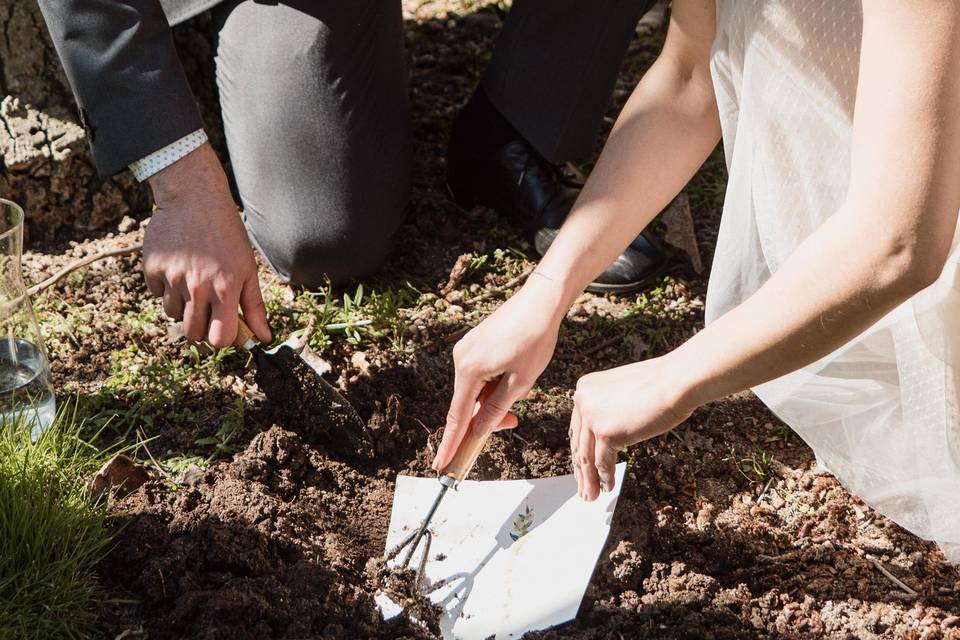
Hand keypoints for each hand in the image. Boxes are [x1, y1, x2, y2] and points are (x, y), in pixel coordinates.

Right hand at [143, 143, 270, 347]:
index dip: (222, 338)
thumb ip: (254, 306)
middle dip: (201, 327)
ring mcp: (172, 278)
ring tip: (192, 281)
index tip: (223, 328)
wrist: (194, 198)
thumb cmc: (227, 234)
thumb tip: (265, 338)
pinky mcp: (152, 268)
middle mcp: (197, 287)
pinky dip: (166, 288)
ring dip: (183, 306)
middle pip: (193, 334)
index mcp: (225, 289)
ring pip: (173, 315)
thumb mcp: (248, 268)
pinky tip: (177, 267)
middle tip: (206, 308)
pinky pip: (157, 294)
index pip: (219, 340)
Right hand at [432, 276, 567, 470]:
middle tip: (514, 419)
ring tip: (522, 384)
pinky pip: (479, 375)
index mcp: (469, 370)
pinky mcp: (474, 344)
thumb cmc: (534, 339)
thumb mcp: (520, 382)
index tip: (442, 465)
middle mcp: (461, 359)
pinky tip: (515, 373)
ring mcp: (466, 350)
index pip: (457, 417)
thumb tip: (479, 431)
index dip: (451, 443)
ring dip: (494, 398)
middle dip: (488, 416)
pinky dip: (494, 383)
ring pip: (475, 389)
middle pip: (467, 403)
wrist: (540, 301)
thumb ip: (496, 409)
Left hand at [571, 355, 696, 500]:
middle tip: (583, 488)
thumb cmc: (660, 385)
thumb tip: (606, 436)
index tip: (581, 467)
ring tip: (591, 496)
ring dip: (589, 480)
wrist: (676, 381)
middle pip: (578, 443)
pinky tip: (608, 487)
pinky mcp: (606, 432)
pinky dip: (605, 477)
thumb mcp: (623, 394)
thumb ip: (609, 410)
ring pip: (586, 457)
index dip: (580, 450)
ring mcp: (592, 417)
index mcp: (584, 389)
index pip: (578, 427)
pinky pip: (602, 463)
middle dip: (581, 470)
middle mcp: (582, 400)